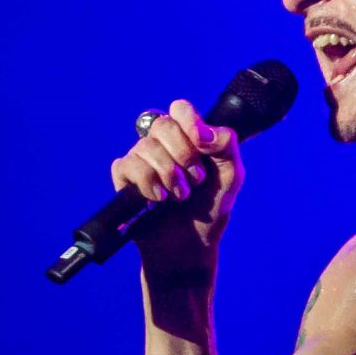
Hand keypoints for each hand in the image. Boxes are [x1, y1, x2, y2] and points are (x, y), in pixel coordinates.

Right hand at [109, 98, 241, 276]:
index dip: (189, 121)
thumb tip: (201, 133)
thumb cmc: (210, 209)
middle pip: (162, 124)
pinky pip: (129, 165)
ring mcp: (140, 159)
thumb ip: (226, 144)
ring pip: (146, 147)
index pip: (180, 109)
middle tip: (195, 179)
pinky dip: (148, 183)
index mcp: (187, 136)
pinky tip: (158, 199)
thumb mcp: (231, 174)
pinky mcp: (124, 178)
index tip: (202, 145)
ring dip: (169, 175)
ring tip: (180, 196)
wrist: (190, 245)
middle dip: (183, 154)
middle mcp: (161, 143)